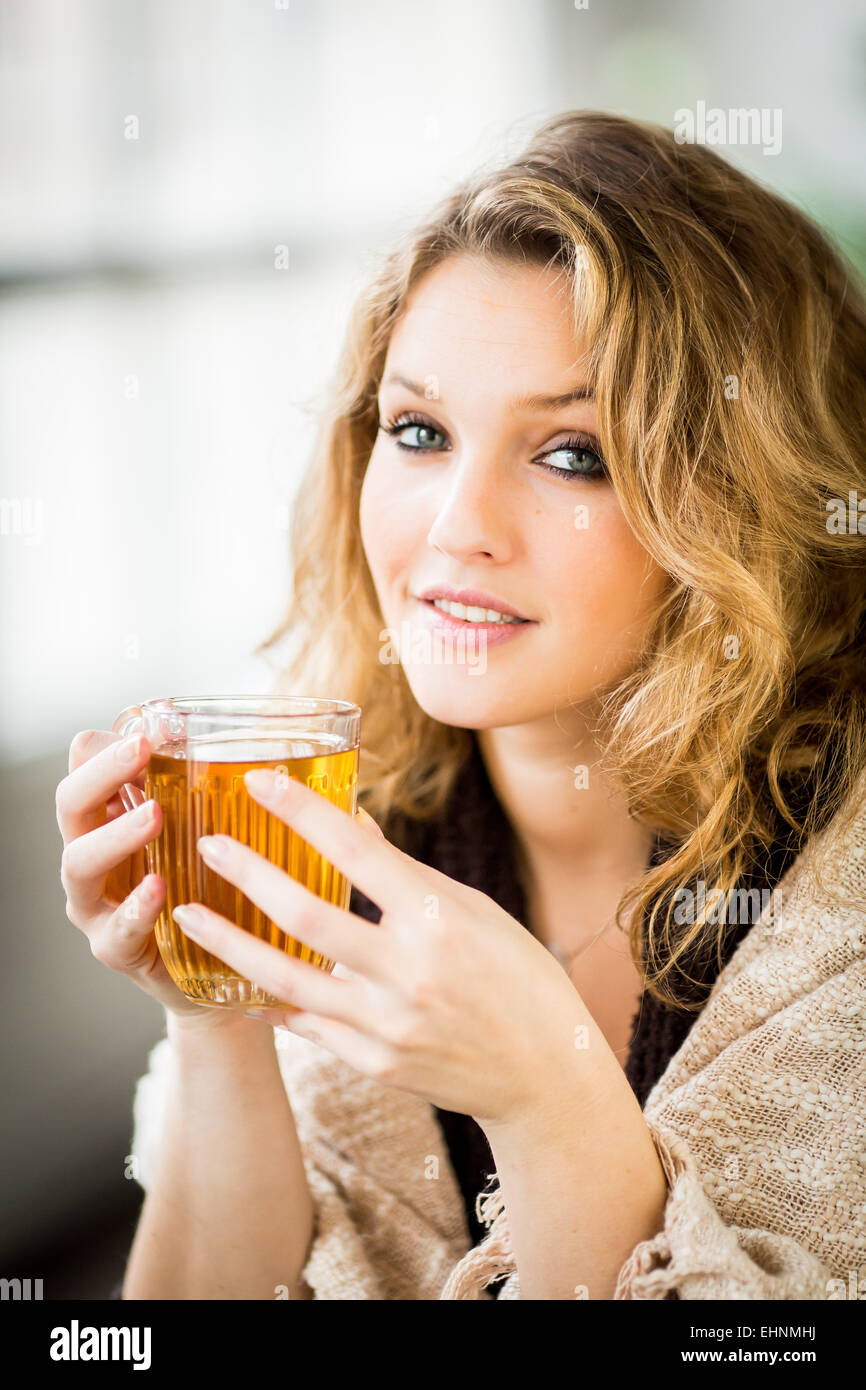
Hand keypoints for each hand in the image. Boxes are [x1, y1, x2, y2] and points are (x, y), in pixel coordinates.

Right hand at [56, 729, 256, 1027]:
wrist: (218, 971)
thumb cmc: (209, 886)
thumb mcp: (209, 829)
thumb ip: (204, 788)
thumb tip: (217, 738)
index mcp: (110, 819)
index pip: (85, 770)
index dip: (108, 747)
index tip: (150, 729)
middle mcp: (93, 856)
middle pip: (71, 807)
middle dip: (100, 775)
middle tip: (141, 752)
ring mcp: (98, 904)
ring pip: (79, 864)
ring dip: (114, 836)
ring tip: (152, 817)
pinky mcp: (116, 949)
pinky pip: (115, 930)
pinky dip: (135, 908)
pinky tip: (158, 889)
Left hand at [169, 767, 593, 1126]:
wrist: (546, 1076)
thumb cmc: (519, 980)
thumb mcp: (475, 911)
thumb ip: (407, 875)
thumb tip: (354, 826)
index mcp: (438, 918)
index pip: (355, 850)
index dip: (302, 811)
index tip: (259, 782)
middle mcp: (408, 969)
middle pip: (305, 913)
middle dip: (248, 874)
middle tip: (207, 845)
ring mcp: (386, 1022)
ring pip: (285, 977)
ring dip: (228, 942)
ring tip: (186, 915)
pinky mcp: (373, 1062)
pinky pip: (306, 1024)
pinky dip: (269, 998)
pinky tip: (237, 979)